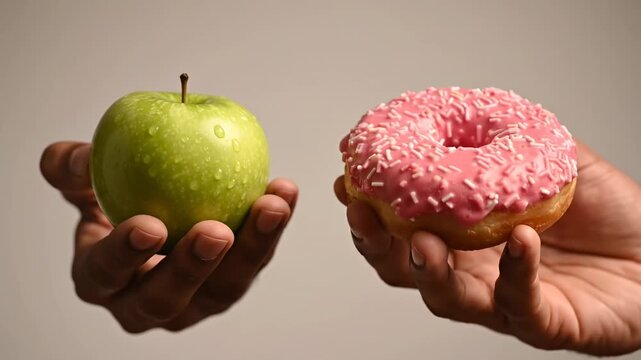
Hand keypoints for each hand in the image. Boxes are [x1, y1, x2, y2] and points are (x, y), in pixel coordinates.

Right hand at [41, 141, 297, 332]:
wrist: (156, 211)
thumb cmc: (118, 200)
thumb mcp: (87, 183)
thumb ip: (73, 169)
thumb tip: (79, 157)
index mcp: (101, 279)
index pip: (105, 274)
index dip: (123, 255)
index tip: (149, 225)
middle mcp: (144, 301)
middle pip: (164, 300)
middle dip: (190, 269)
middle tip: (214, 231)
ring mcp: (194, 300)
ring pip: (223, 289)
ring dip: (250, 250)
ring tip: (270, 207)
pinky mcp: (230, 284)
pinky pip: (254, 260)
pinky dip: (271, 227)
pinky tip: (283, 191)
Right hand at [335, 141, 640, 355]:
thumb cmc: (612, 213)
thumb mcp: (557, 162)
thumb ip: (514, 141)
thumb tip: (471, 111)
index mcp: (468, 239)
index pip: (404, 232)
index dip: (372, 216)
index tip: (350, 187)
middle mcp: (477, 274)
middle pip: (408, 273)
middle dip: (378, 249)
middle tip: (365, 218)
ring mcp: (505, 303)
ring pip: (449, 300)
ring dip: (430, 271)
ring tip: (425, 241)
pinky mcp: (545, 324)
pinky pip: (520, 305)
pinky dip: (513, 273)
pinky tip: (519, 240)